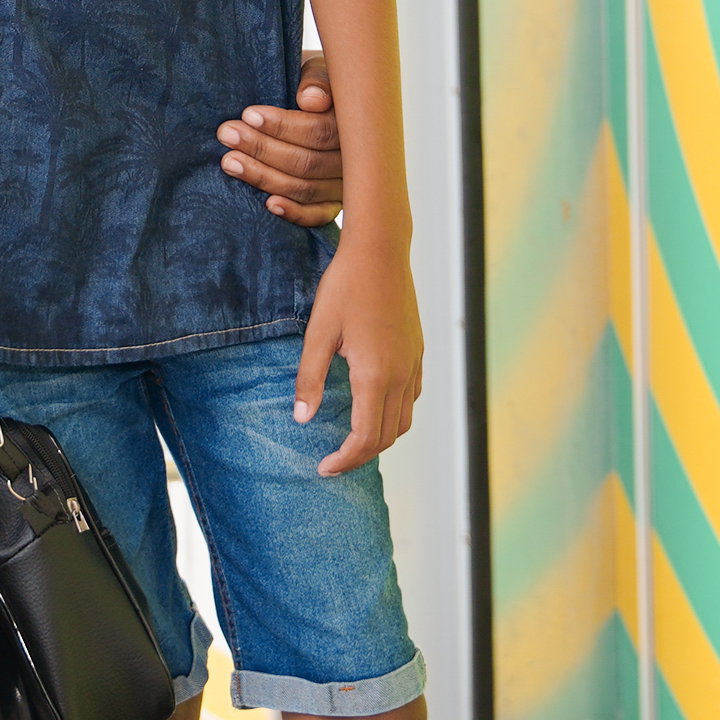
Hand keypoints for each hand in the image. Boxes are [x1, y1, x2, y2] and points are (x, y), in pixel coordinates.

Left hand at [218, 50, 344, 226]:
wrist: (320, 98)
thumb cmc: (315, 82)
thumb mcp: (319, 69)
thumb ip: (317, 80)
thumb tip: (312, 100)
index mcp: (355, 123)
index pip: (319, 131)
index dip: (283, 126)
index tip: (249, 115)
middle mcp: (356, 158)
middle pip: (308, 163)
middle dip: (263, 149)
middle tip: (227, 134)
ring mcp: (346, 184)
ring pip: (306, 188)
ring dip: (264, 177)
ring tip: (229, 161)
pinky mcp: (333, 203)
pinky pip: (317, 215)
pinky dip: (294, 212)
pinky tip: (268, 205)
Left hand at [294, 231, 423, 476]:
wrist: (380, 250)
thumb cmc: (345, 287)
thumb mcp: (318, 332)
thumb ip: (310, 378)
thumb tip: (302, 419)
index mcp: (375, 375)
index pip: (366, 438)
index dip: (345, 460)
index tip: (324, 468)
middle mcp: (401, 375)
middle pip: (388, 436)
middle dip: (361, 455)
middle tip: (333, 462)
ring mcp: (414, 363)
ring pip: (405, 419)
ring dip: (380, 437)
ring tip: (352, 441)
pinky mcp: (418, 351)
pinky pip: (412, 396)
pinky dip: (394, 414)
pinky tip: (373, 406)